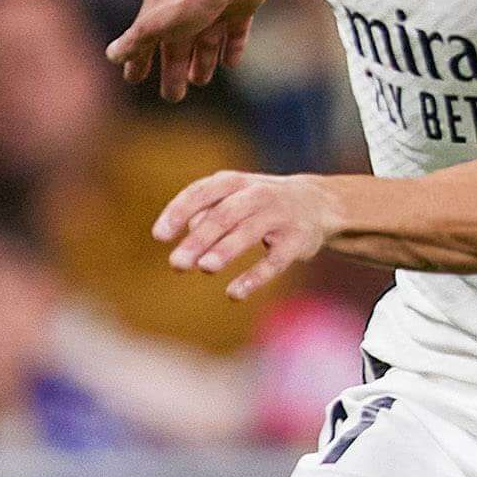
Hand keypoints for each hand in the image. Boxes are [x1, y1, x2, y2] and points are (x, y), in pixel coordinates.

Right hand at [109, 0, 274, 100]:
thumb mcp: (154, 25)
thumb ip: (134, 42)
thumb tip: (110, 56)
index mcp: (161, 14)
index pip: (145, 43)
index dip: (139, 61)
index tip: (134, 79)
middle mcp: (185, 12)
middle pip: (177, 48)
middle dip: (173, 72)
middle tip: (173, 96)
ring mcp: (214, 8)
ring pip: (205, 41)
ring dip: (202, 62)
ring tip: (199, 80)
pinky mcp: (240, 6)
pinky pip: (236, 31)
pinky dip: (232, 48)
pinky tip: (231, 63)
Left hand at [156, 169, 342, 298]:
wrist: (317, 203)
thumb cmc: (259, 204)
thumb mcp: (232, 198)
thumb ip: (206, 213)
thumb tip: (189, 237)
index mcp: (234, 182)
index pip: (201, 193)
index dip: (179, 212)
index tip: (159, 237)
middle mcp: (257, 195)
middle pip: (224, 215)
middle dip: (199, 239)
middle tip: (176, 264)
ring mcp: (279, 217)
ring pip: (249, 232)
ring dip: (226, 250)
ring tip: (204, 268)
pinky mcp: (297, 241)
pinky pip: (275, 261)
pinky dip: (254, 277)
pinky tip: (233, 294)